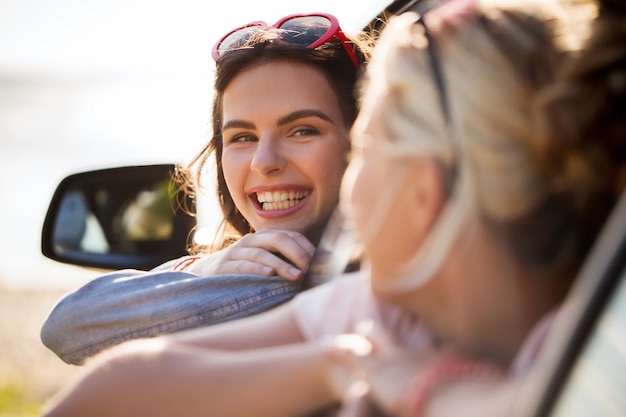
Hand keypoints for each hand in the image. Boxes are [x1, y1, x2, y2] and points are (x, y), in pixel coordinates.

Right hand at [185, 229, 315, 280]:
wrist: (210, 271)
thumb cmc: (248, 267)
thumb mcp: (267, 259)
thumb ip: (287, 261)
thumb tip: (317, 272)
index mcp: (266, 236)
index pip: (291, 235)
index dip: (307, 248)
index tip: (320, 263)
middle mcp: (253, 240)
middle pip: (278, 239)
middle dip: (297, 254)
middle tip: (310, 269)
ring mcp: (238, 251)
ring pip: (262, 253)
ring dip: (281, 265)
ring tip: (296, 276)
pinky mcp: (225, 265)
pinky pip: (243, 266)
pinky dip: (258, 270)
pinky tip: (269, 276)